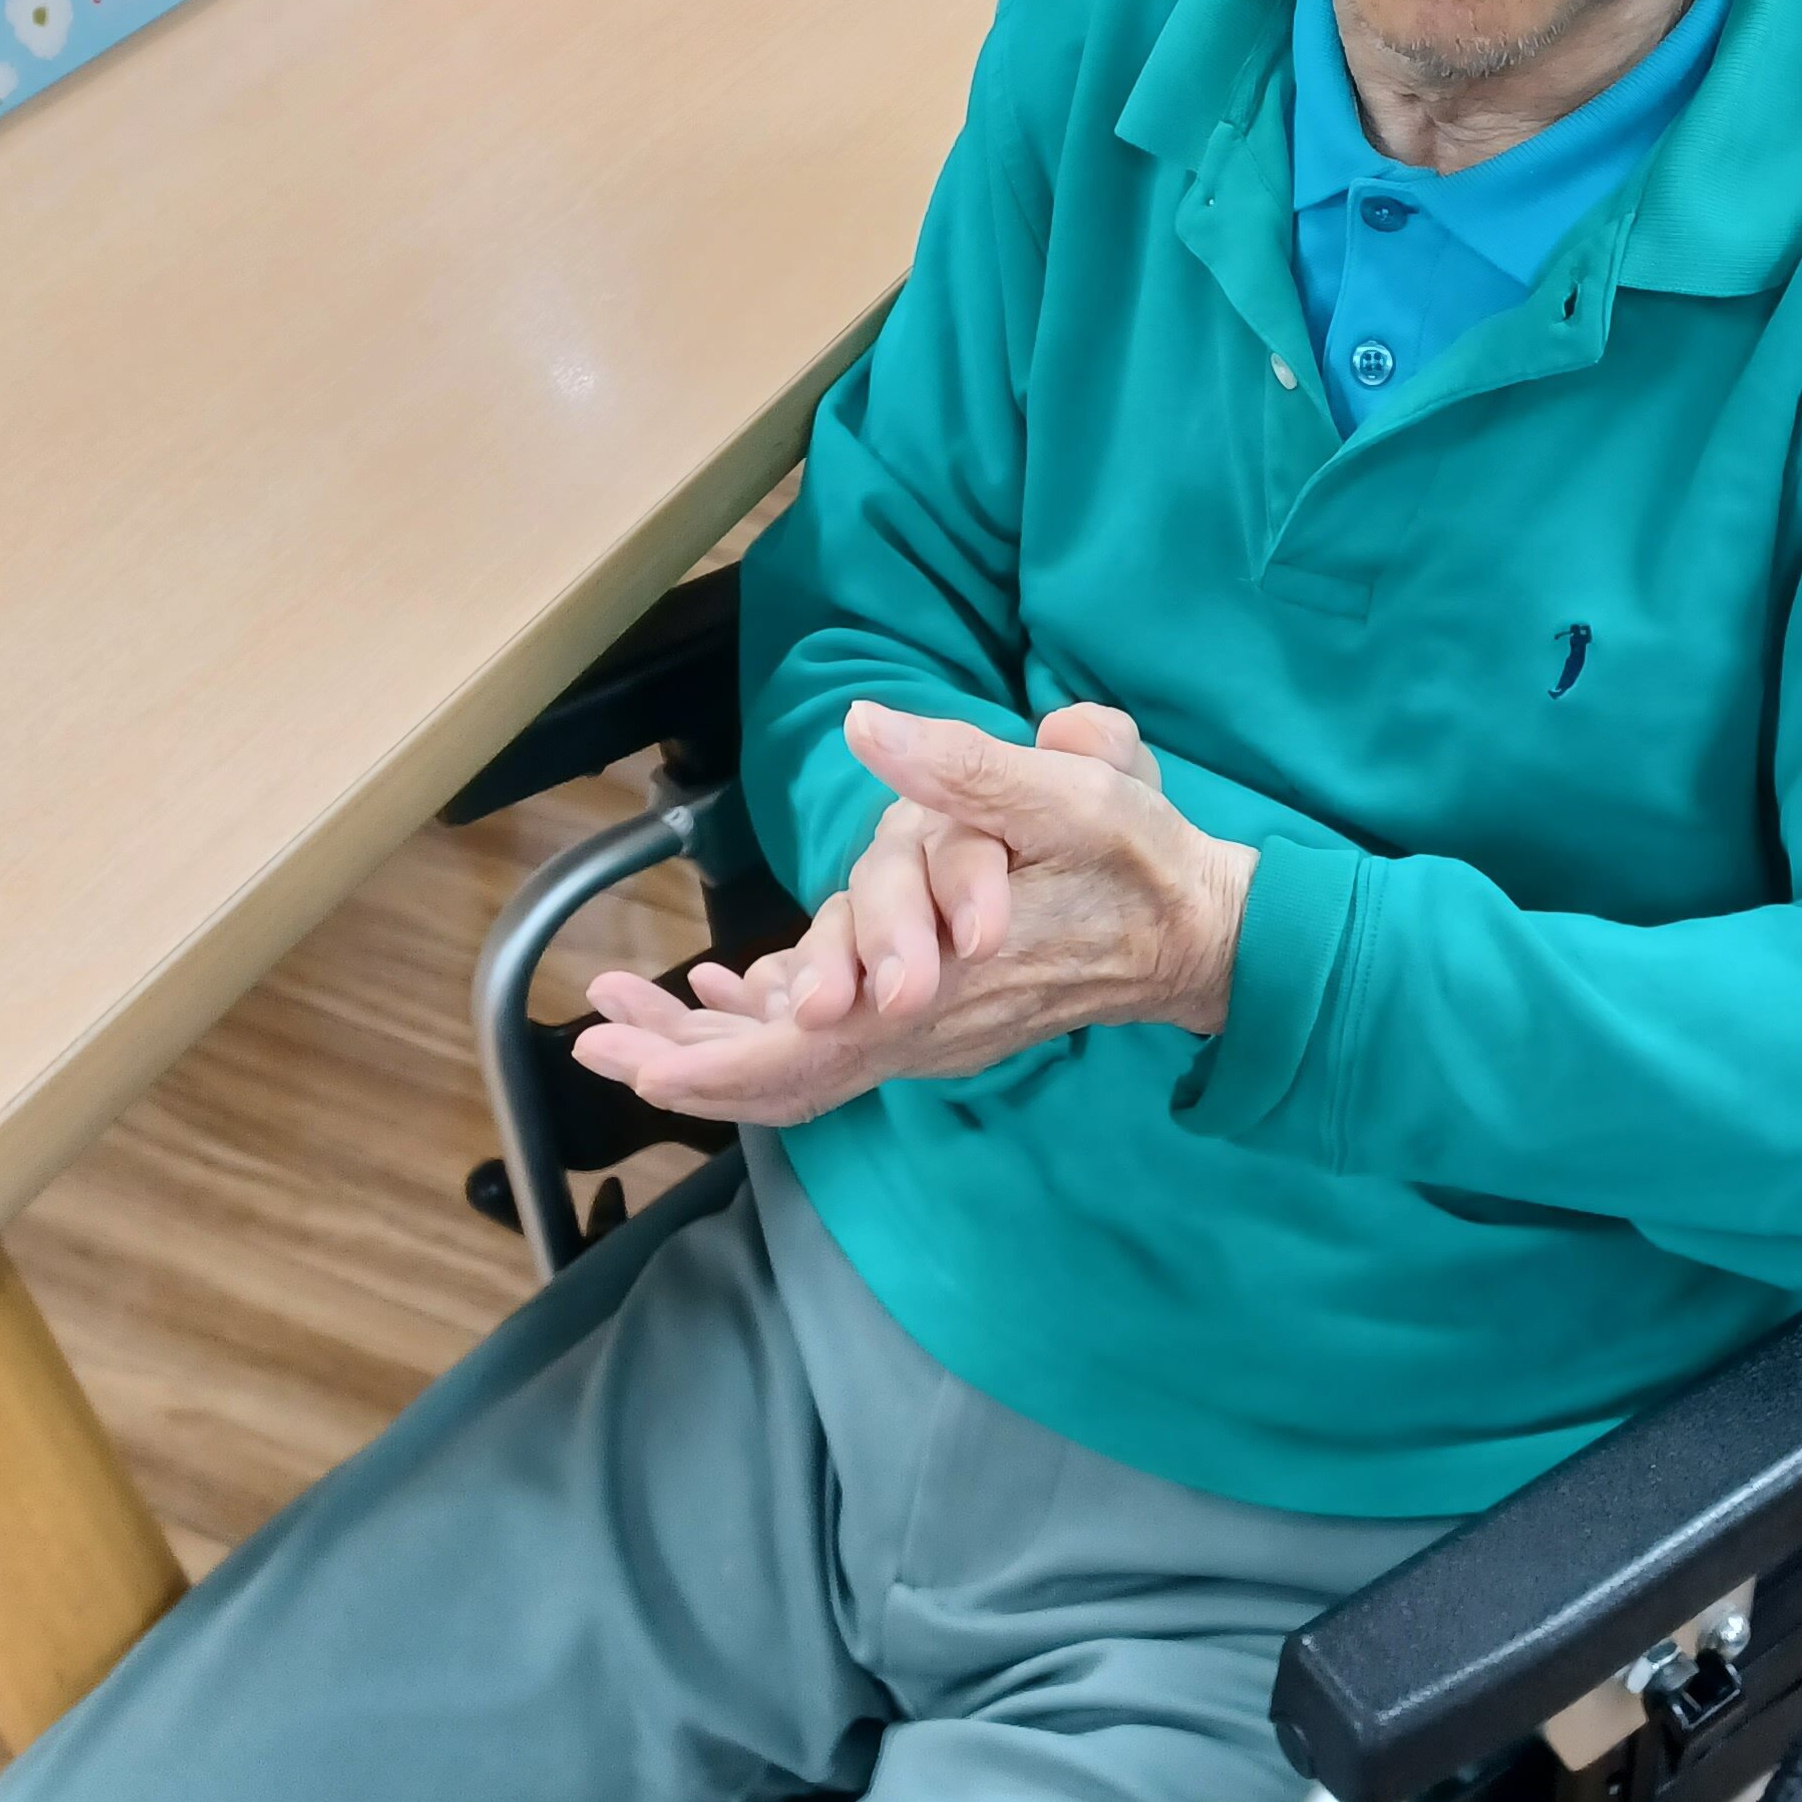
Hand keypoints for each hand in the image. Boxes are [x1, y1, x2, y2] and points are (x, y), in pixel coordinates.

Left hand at [571, 700, 1254, 1123]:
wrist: (1207, 937)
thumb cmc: (1146, 865)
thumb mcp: (1076, 796)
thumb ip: (972, 768)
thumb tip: (874, 725)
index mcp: (947, 988)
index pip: (810, 1047)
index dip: (715, 1061)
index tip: (635, 1061)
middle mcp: (927, 1030)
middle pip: (784, 1076)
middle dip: (682, 1066)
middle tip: (595, 1038)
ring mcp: (932, 1035)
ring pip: (802, 1068)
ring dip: (708, 1050)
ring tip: (619, 1020)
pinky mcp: (939, 1022)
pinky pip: (835, 1049)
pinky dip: (763, 1032)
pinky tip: (712, 999)